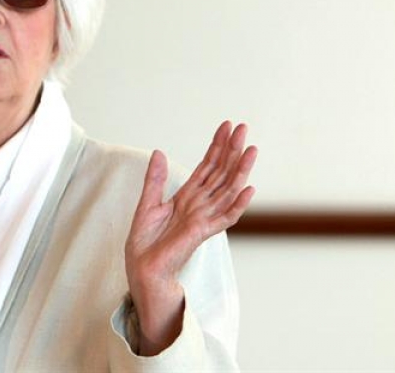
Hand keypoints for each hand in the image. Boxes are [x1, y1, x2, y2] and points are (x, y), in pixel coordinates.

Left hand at [124, 121, 256, 354]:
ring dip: (240, 170)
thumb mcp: (147, 204)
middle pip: (220, 173)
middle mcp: (200, 205)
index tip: (226, 126)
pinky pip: (225, 217)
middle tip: (243, 127)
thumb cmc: (146, 242)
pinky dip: (237, 204)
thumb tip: (159, 151)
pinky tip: (248, 188)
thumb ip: (155, 179)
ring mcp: (204, 218)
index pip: (207, 166)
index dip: (216, 146)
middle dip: (231, 150)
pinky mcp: (203, 232)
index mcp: (187, 197)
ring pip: (227, 190)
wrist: (142, 268)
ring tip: (251, 150)